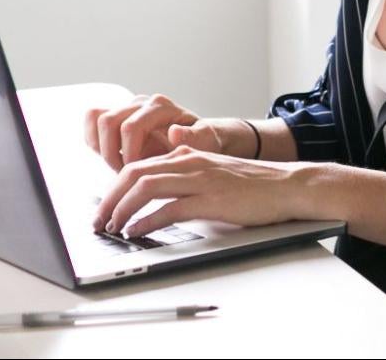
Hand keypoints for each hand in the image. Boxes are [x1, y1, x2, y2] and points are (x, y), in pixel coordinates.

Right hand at [83, 94, 246, 170]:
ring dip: (102, 148)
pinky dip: (96, 143)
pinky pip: (93, 123)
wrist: (198, 138)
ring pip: (97, 119)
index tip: (136, 172)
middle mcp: (141, 103)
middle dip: (112, 153)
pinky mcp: (118, 118)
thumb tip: (174, 132)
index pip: (130, 127)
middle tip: (126, 174)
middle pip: (108, 121)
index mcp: (161, 107)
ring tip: (121, 167)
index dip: (128, 153)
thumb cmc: (202, 141)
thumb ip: (195, 138)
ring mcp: (127, 109)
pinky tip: (114, 159)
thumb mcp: (207, 142)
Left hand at [94, 147, 312, 238]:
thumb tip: (155, 199)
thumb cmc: (251, 185)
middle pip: (134, 173)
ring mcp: (199, 179)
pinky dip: (147, 221)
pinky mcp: (210, 199)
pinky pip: (169, 208)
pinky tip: (137, 232)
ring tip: (113, 227)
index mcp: (186, 153)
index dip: (114, 187)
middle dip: (110, 198)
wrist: (286, 185)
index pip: (137, 165)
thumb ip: (184, 178)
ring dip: (122, 208)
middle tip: (99, 220)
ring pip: (146, 187)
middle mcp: (189, 161)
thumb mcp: (211, 173)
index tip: (104, 207)